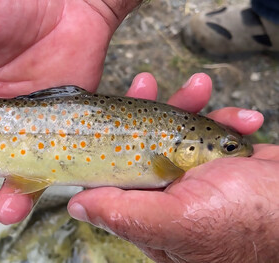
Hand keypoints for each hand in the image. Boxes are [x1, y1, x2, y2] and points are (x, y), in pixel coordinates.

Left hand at [68, 80, 276, 260]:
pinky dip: (229, 119)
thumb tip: (76, 207)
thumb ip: (125, 214)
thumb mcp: (179, 221)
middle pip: (144, 144)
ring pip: (179, 131)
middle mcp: (168, 193)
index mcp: (149, 210)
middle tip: (147, 82)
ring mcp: (195, 176)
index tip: (111, 106)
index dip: (109, 137)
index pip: (115, 171)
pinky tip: (243, 118)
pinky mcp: (223, 162)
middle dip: (146, 110)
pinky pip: (216, 132)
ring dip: (190, 105)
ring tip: (201, 86)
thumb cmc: (247, 227)